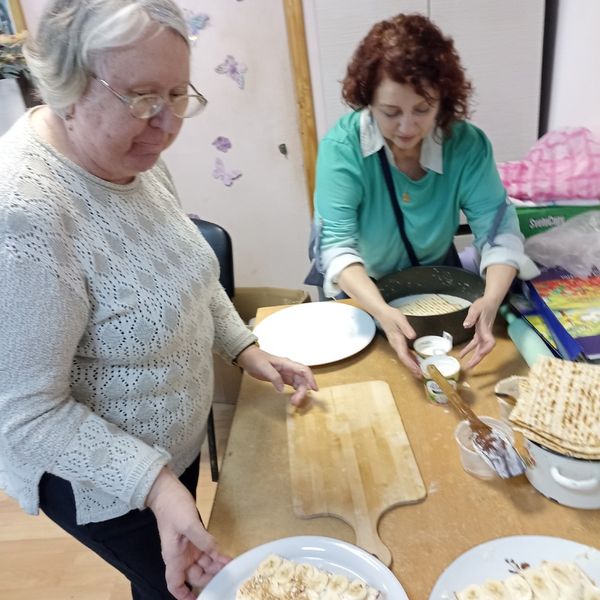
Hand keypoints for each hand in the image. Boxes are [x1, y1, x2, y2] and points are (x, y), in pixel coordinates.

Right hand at [146, 469, 230, 598]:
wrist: (167, 490)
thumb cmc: (173, 507)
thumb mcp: (188, 523)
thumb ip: (202, 539)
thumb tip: (216, 553)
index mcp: (173, 557)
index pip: (175, 584)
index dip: (184, 596)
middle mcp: (180, 555)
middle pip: (195, 576)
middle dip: (209, 578)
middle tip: (227, 577)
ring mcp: (188, 547)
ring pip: (203, 564)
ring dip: (216, 567)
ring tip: (231, 567)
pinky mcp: (195, 537)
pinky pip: (207, 551)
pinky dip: (216, 555)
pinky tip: (227, 556)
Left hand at [235, 345, 318, 405]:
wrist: (248, 358)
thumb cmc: (256, 360)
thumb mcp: (263, 368)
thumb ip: (274, 377)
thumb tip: (282, 389)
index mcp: (287, 364)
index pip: (303, 370)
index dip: (310, 379)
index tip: (314, 389)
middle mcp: (289, 368)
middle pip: (302, 379)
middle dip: (303, 391)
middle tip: (296, 402)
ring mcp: (287, 373)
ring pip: (299, 383)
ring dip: (299, 393)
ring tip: (294, 402)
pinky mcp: (283, 378)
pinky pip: (294, 385)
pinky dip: (296, 392)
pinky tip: (294, 398)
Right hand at [376, 305, 421, 377]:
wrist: (382, 313)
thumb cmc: (391, 315)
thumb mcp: (400, 319)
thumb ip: (406, 328)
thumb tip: (413, 336)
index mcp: (397, 340)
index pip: (403, 355)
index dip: (410, 364)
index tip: (417, 370)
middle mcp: (395, 345)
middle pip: (404, 359)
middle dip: (412, 368)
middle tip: (420, 375)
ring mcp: (396, 344)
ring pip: (404, 357)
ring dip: (411, 365)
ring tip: (419, 372)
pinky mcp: (398, 343)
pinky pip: (404, 353)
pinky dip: (410, 359)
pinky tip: (416, 361)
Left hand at [459, 296, 498, 368]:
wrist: (490, 301)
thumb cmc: (483, 304)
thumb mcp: (475, 309)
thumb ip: (471, 317)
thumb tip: (466, 325)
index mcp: (485, 329)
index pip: (489, 342)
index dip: (486, 350)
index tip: (479, 354)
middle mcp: (486, 334)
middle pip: (484, 350)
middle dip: (477, 359)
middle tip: (469, 368)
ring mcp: (483, 334)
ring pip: (480, 349)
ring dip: (474, 357)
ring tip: (467, 366)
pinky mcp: (480, 333)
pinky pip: (475, 344)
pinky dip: (469, 349)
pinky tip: (461, 354)